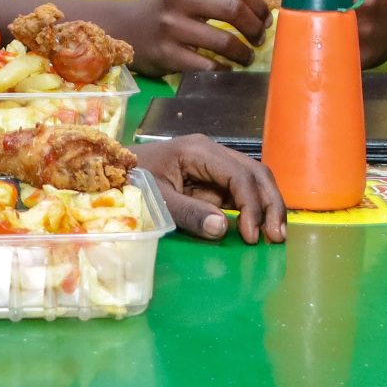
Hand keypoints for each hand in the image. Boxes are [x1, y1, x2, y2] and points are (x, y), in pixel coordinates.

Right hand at [129, 0, 271, 72]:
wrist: (123, 28)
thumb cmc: (164, 9)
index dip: (258, 6)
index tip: (265, 20)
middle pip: (234, 10)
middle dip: (254, 28)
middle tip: (259, 40)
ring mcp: (171, 27)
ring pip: (223, 41)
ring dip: (243, 53)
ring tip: (246, 57)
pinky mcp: (166, 53)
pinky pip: (205, 65)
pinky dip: (222, 69)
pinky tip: (226, 69)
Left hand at [135, 136, 287, 243]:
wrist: (109, 172)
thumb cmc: (129, 181)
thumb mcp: (155, 199)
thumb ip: (187, 212)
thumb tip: (223, 228)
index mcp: (200, 150)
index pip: (239, 174)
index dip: (251, 204)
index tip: (250, 235)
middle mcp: (213, 153)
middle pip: (256, 172)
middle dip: (270, 203)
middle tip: (277, 236)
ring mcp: (214, 166)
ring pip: (254, 181)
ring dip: (267, 206)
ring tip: (275, 236)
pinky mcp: (211, 180)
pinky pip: (239, 192)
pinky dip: (252, 210)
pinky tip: (258, 229)